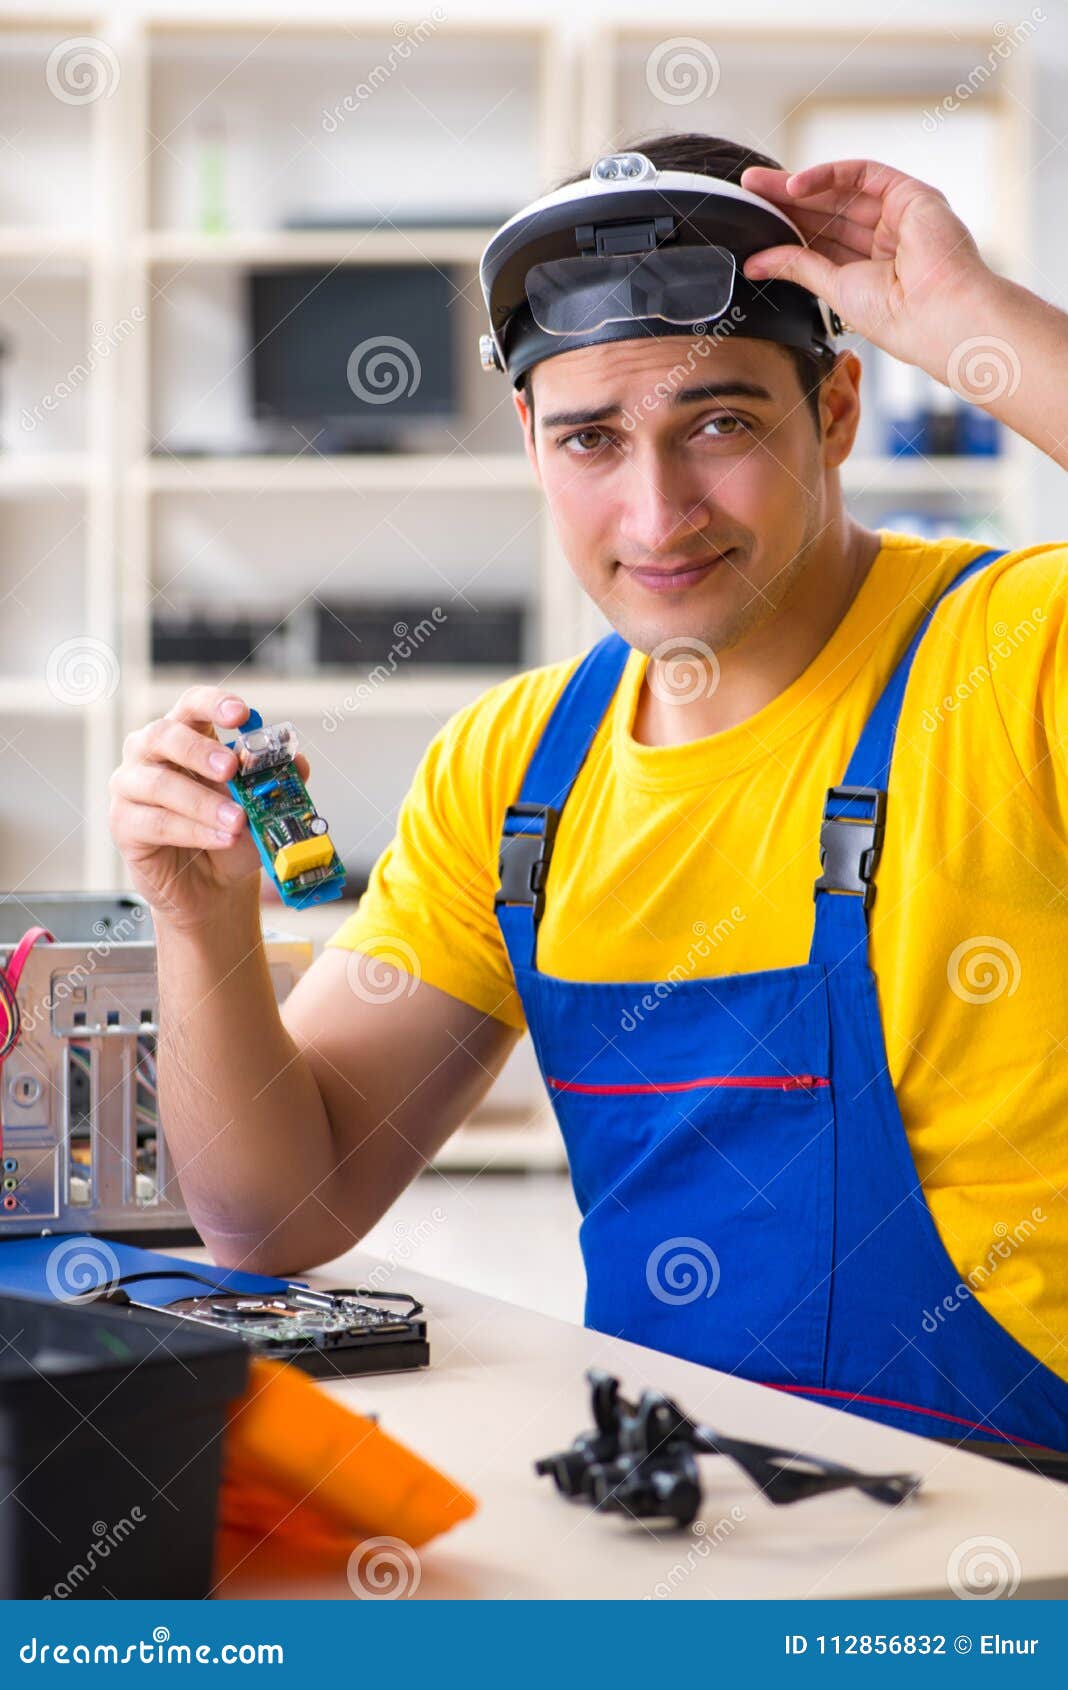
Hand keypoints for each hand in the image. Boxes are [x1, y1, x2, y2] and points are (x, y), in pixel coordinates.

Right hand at [108, 686, 310, 932]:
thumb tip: (298, 761)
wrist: (212, 885)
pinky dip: (194, 831)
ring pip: (160, 783)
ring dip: (203, 802)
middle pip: (165, 735)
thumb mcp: (260, 805)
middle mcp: (150, 753)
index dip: (213, 704)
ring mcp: (131, 786)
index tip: (240, 715)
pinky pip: (156, 822)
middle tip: (232, 769)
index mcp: (186, 735)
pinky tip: (222, 838)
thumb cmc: (230, 833)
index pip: (192, 705)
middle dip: (200, 751)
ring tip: (238, 820)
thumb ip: (275, 780)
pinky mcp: (124, 823)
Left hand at [739, 158, 993, 374]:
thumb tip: (755, 263)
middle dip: (785, 203)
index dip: (787, 230)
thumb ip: (797, 267)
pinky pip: (862, 173)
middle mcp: (886, 239)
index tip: (752, 223)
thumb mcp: (835, 289)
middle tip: (747, 192)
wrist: (939, 314)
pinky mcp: (910, 193)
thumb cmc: (898, 315)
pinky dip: (828, 176)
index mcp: (872, 268)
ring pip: (840, 191)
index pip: (821, 240)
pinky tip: (795, 186)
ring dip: (797, 187)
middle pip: (827, 212)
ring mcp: (899, 214)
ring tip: (758, 186)